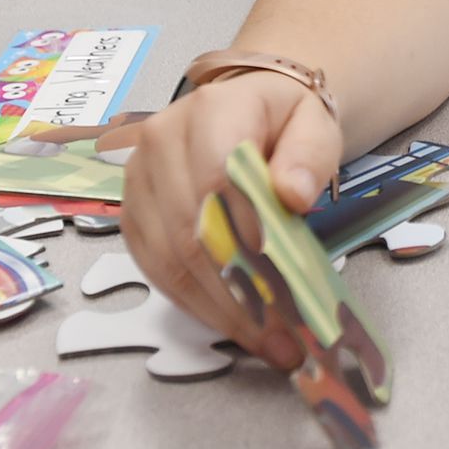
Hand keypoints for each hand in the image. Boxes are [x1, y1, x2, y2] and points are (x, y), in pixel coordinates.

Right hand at [120, 69, 342, 368]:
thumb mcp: (315, 125)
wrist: (251, 111)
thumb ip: (309, 155)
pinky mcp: (132, 212)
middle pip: (190, 225)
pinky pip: (155, 267)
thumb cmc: (285, 122)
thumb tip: (291, 194)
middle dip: (239, 288)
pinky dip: (195, 302)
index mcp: (212, 109)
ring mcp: (138, 178)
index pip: (219, 175)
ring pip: (169, 256)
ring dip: (218, 306)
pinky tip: (232, 323)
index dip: (245, 231)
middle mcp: (161, 139)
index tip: (281, 278)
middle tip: (282, 334)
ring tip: (265, 340)